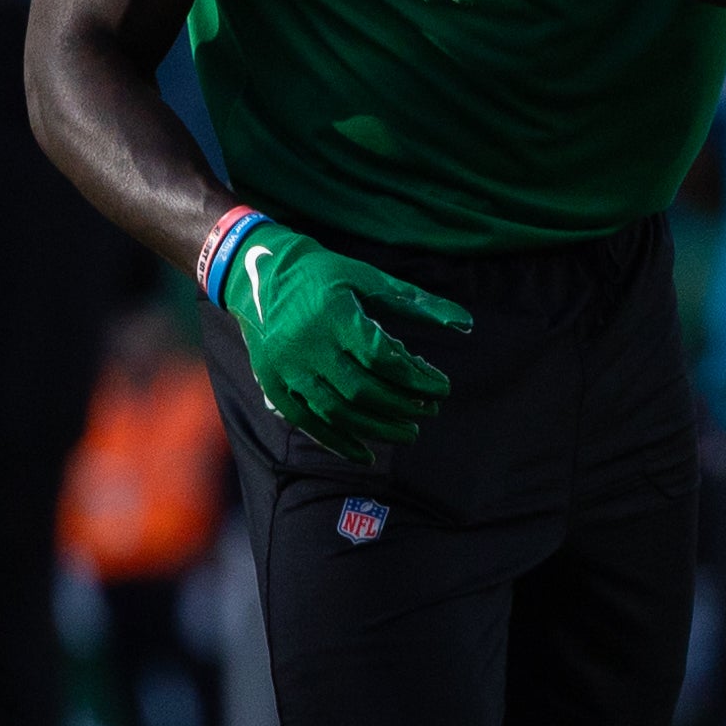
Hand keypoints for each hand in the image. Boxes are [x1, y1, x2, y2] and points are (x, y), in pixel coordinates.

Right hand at [219, 221, 471, 461]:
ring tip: (409, 432)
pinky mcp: (273, 384)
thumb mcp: (370, 279)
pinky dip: (337, 441)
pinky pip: (307, 422)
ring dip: (377, 428)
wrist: (258, 272)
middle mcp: (307, 344)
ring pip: (337, 410)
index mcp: (334, 314)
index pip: (382, 357)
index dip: (416, 377)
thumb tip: (466, 324)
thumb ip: (418, 303)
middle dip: (401, 406)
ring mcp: (287, 368)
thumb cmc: (326, 275)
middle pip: (362, 389)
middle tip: (429, 412)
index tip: (442, 387)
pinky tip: (366, 454)